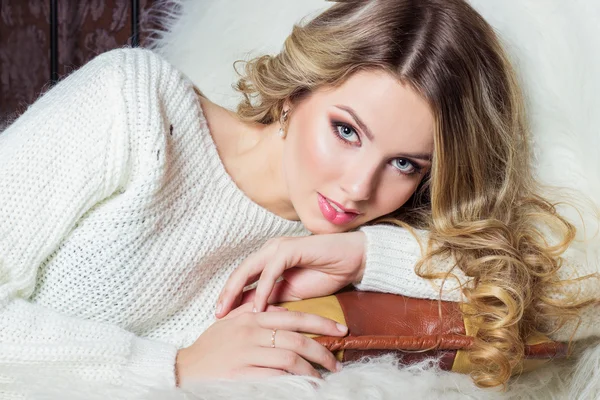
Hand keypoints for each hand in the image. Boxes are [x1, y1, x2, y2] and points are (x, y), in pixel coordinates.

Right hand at [175, 302, 346, 385]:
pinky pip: (276, 377)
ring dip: (312, 369)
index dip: (320, 323)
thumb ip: (253, 313)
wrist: (184, 369)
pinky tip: (305, 386)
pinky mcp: (242, 373)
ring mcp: (247, 353)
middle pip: (297, 338)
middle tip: (337, 361)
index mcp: (252, 317)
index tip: (339, 330)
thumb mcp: (231, 323)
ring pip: (290, 358)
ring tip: (323, 377)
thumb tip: (280, 309)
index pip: (294, 317)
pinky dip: (294, 381)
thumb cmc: (210, 347)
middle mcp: (251, 332)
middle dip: (323, 350)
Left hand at [215, 231, 366, 318]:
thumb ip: (274, 299)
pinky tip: (258, 306)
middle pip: (240, 272)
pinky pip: (271, 270)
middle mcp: (270, 250)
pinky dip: (263, 289)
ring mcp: (279, 247)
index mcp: (269, 259)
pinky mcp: (290, 249)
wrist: (352, 261)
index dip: (230, 295)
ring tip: (229, 311)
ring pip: (250, 269)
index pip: (243, 278)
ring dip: (237, 290)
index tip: (220, 316)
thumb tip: (251, 314)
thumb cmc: (326, 274)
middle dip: (226, 293)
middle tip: (216, 314)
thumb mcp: (293, 293)